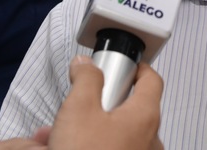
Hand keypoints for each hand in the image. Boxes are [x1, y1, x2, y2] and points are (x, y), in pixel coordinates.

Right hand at [39, 56, 163, 149]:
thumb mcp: (79, 108)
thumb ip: (85, 79)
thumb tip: (85, 64)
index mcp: (145, 116)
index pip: (152, 80)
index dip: (136, 69)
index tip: (120, 67)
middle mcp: (150, 139)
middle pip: (129, 110)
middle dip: (97, 106)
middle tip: (73, 108)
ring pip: (115, 136)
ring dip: (87, 131)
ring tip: (54, 137)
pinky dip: (90, 147)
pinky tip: (61, 148)